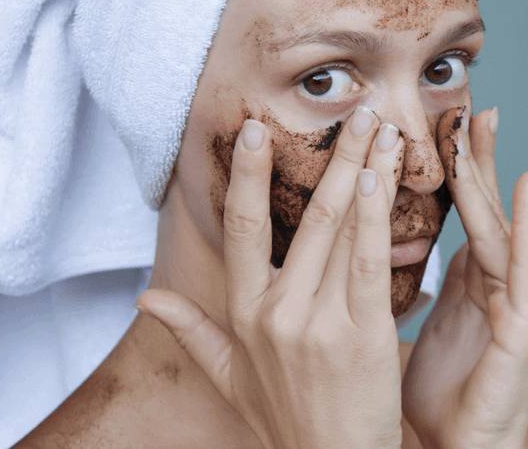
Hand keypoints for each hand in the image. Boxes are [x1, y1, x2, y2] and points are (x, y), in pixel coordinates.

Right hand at [136, 107, 407, 448]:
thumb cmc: (287, 421)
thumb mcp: (230, 378)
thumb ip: (191, 331)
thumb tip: (144, 298)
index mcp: (245, 315)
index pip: (241, 230)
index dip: (247, 176)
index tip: (256, 129)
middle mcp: (276, 313)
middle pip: (304, 218)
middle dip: (331, 158)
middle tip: (352, 111)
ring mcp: (319, 325)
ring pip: (340, 230)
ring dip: (362, 173)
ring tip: (380, 129)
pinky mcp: (363, 338)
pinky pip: (367, 264)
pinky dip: (375, 218)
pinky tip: (382, 179)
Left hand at [402, 107, 527, 448]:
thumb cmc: (435, 394)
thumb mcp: (414, 325)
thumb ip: (408, 282)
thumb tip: (376, 246)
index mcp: (470, 284)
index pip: (461, 213)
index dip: (452, 168)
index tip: (442, 121)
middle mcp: (496, 288)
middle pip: (485, 210)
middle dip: (477, 157)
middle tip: (469, 105)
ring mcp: (513, 307)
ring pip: (502, 228)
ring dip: (492, 177)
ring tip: (483, 128)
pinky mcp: (522, 333)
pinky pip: (525, 271)